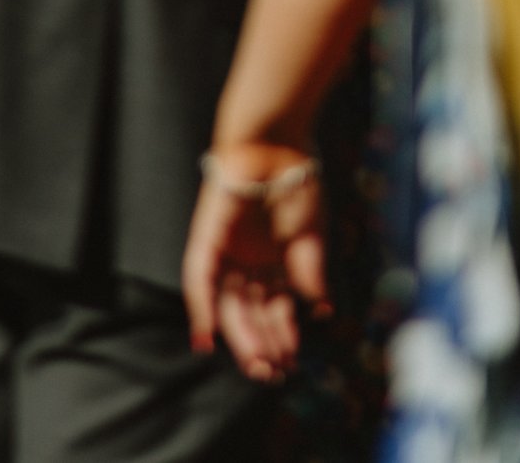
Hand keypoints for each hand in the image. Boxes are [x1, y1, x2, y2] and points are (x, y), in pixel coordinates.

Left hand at [181, 140, 328, 383]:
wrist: (276, 146)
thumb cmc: (296, 186)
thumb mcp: (310, 236)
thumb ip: (309, 273)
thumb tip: (320, 312)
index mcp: (274, 265)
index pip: (275, 310)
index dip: (281, 336)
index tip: (291, 363)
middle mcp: (247, 263)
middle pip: (249, 311)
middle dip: (261, 343)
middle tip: (272, 372)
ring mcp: (226, 251)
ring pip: (228, 303)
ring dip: (238, 334)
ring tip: (256, 364)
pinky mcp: (206, 237)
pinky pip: (199, 277)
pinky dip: (202, 307)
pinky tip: (207, 336)